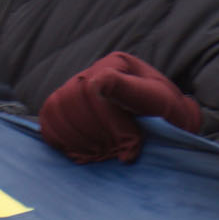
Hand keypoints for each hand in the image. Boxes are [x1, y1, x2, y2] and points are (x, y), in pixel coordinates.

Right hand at [38, 51, 201, 163]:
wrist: (168, 128)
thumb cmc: (169, 117)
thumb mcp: (159, 103)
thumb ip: (130, 91)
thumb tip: (98, 81)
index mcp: (117, 64)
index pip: (91, 89)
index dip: (108, 125)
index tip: (130, 149)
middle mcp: (94, 71)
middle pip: (71, 100)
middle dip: (94, 135)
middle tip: (119, 155)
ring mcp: (77, 87)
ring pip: (57, 109)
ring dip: (79, 139)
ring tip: (105, 153)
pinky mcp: (66, 105)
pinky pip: (48, 118)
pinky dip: (61, 139)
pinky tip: (85, 151)